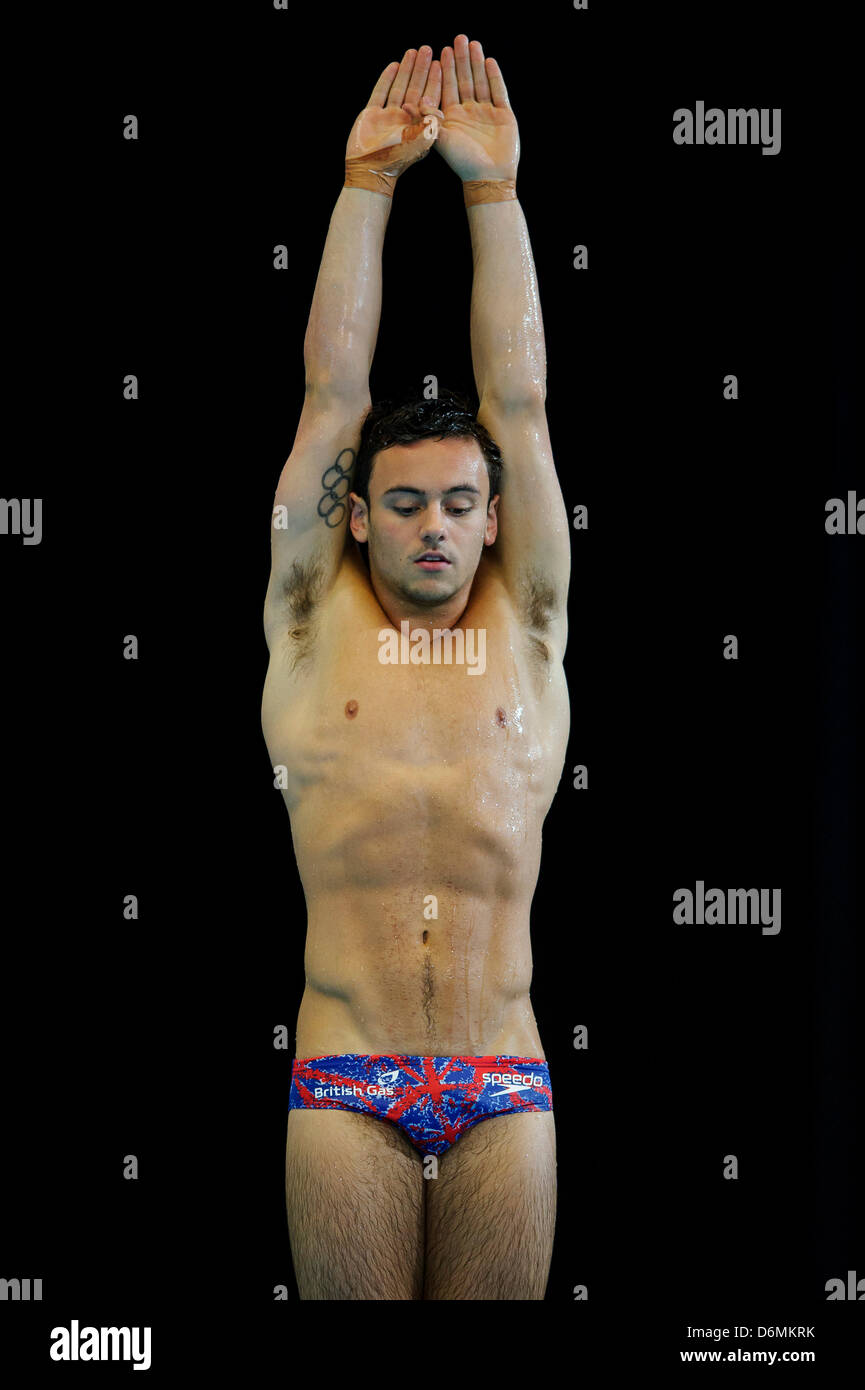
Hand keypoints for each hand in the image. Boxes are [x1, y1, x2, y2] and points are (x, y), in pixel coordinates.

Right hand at [346, 46, 443, 178]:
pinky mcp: (372, 115)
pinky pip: (381, 92)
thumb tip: (434, 100)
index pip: (429, 98)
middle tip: (428, 49)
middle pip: (415, 88)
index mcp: (419, 125)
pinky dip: (386, 79)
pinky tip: (394, 65)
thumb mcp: (421, 140)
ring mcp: (388, 116)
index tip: (441, 63)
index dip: (435, 80)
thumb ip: (431, 121)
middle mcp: (405, 119)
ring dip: (406, 70)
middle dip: (421, 69)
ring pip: (399, 87)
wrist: (371, 171)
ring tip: (412, 51)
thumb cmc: (398, 160)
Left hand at [434, 35, 518, 181]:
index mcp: (452, 118)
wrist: (489, 178)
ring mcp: (486, 114)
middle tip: (458, 38)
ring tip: (473, 44)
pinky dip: (494, 77)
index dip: (446, 69)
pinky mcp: (503, 116)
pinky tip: (489, 61)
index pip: (448, 88)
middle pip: (464, 81)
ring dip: (476, 63)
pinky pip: (498, 92)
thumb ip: (427, 119)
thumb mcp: (440, 140)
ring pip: (481, 83)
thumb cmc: (462, 163)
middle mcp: (468, 113)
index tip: (442, 50)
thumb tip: (409, 102)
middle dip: (461, 60)